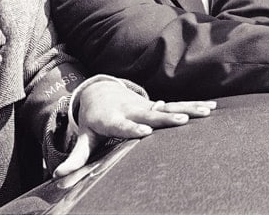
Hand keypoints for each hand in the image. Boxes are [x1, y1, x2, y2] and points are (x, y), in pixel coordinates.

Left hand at [54, 80, 215, 176]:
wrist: (102, 93)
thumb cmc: (94, 120)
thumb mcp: (85, 136)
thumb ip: (76, 157)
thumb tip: (58, 176)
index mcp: (113, 119)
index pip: (122, 126)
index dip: (132, 128)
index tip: (144, 131)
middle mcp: (132, 110)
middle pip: (150, 115)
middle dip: (165, 118)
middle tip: (182, 122)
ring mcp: (147, 106)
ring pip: (169, 107)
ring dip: (187, 109)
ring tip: (205, 112)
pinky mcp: (157, 105)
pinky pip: (177, 106)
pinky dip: (194, 105)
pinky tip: (211, 107)